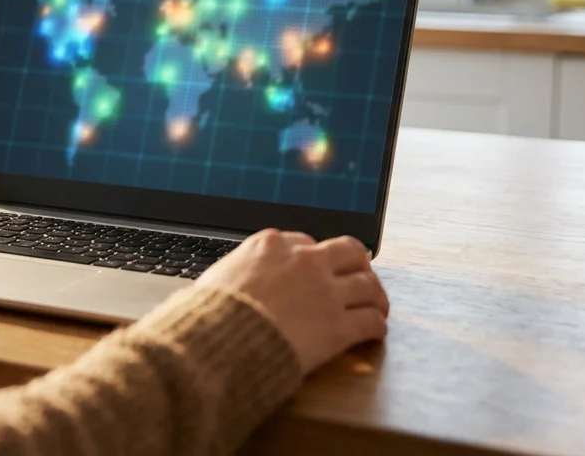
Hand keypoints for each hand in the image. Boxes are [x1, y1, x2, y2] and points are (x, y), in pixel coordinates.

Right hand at [197, 230, 389, 373]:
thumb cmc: (207, 315)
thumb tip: (231, 282)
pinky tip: (374, 333)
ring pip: (369, 285)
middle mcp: (305, 261)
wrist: (218, 342)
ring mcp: (325, 293)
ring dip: (375, 296)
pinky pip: (371, 322)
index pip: (306, 242)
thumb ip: (237, 272)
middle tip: (360, 277)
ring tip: (376, 307)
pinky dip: (376, 327)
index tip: (317, 270)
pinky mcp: (337, 327)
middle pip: (350, 251)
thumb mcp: (216, 277)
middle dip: (358, 264)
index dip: (315, 257)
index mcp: (271, 245)